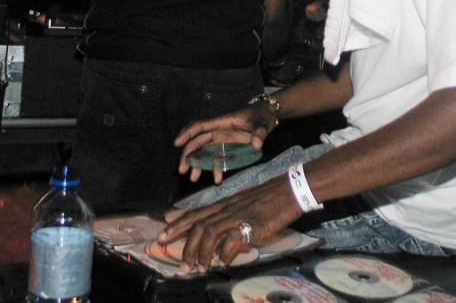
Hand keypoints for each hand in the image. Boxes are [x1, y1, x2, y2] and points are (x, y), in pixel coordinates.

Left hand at [157, 174, 301, 272]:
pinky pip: (232, 239)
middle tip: (175, 260)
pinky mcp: (252, 223)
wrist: (292, 188)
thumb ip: (233, 217)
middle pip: (199, 223)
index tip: (163, 231)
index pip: (197, 212)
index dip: (179, 222)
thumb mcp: (246, 203)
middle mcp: (229, 207)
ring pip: (210, 231)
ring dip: (201, 252)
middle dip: (183, 242)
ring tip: (197, 267)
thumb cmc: (272, 196)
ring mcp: (239, 215)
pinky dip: (225, 253)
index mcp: (226, 202)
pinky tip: (223, 262)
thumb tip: (223, 239)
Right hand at [175, 105, 276, 183]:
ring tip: (193, 178)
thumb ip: (259, 132)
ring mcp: (224, 140)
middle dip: (189, 154)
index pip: (201, 126)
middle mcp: (220, 131)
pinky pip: (219, 158)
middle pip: (199, 141)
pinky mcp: (230, 147)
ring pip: (206, 151)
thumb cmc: (262, 115)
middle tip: (182, 169)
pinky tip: (218, 180)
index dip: (188, 133)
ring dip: (198, 164)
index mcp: (223, 122)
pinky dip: (216, 169)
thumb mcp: (262, 122)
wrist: (268, 115)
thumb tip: (257, 144)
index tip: (177, 143)